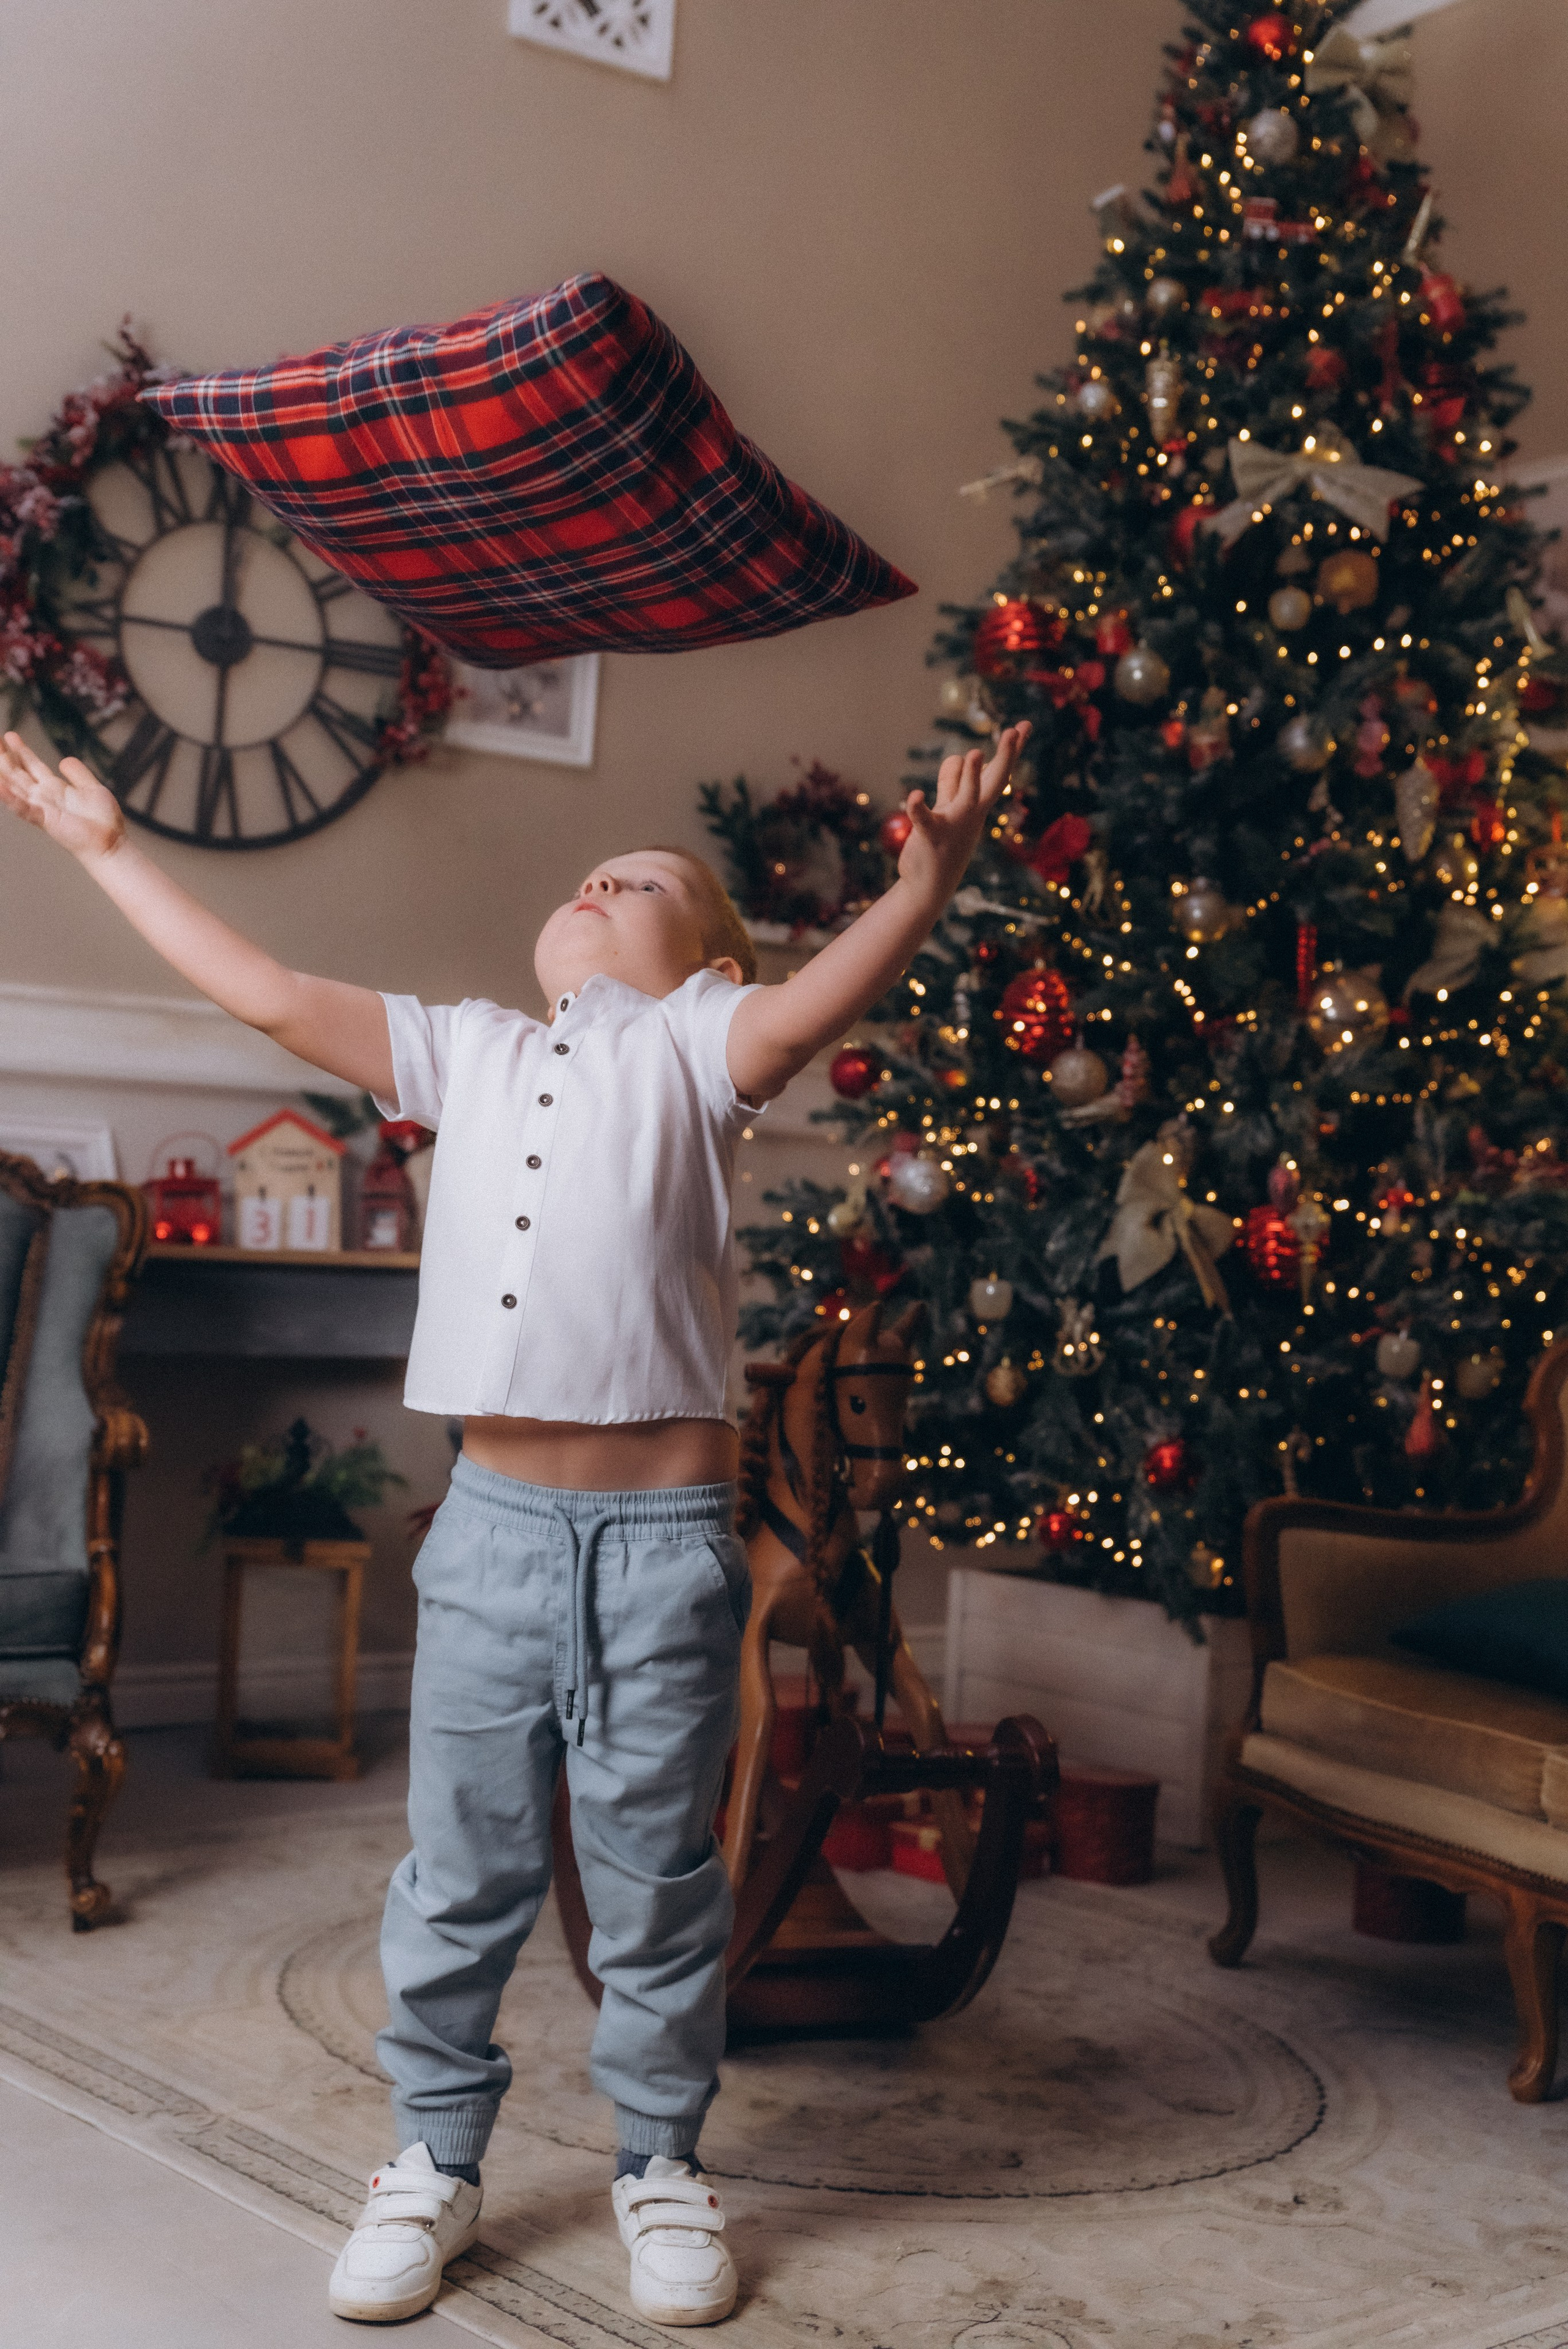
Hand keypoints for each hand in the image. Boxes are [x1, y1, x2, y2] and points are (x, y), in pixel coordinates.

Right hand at [0, 731, 125, 864]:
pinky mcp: (46, 821)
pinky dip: (11, 799)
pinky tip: (1, 787)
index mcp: (54, 789)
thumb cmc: (103, 821)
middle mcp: (44, 797)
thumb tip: (64, 760)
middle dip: (6, 757)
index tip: (10, 735)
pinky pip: (25, 809)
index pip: (32, 766)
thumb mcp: (92, 788)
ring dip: (3, 774)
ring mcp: (43, 809)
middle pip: (19, 774)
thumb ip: (78, 774)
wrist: (111, 843)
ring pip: (16, 788)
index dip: (21, 751)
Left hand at [895, 723, 1030, 905]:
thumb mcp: (949, 809)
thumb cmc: (941, 846)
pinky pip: (925, 818)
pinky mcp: (932, 835)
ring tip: (973, 754)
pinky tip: (915, 797)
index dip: (1010, 749)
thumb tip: (958, 758)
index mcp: (976, 804)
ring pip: (968, 795)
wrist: (929, 887)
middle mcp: (971, 812)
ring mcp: (955, 824)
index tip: (1023, 725)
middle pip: (995, 780)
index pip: (997, 772)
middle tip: (1013, 730)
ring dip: (971, 776)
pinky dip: (919, 807)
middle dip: (1005, 756)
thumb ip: (952, 783)